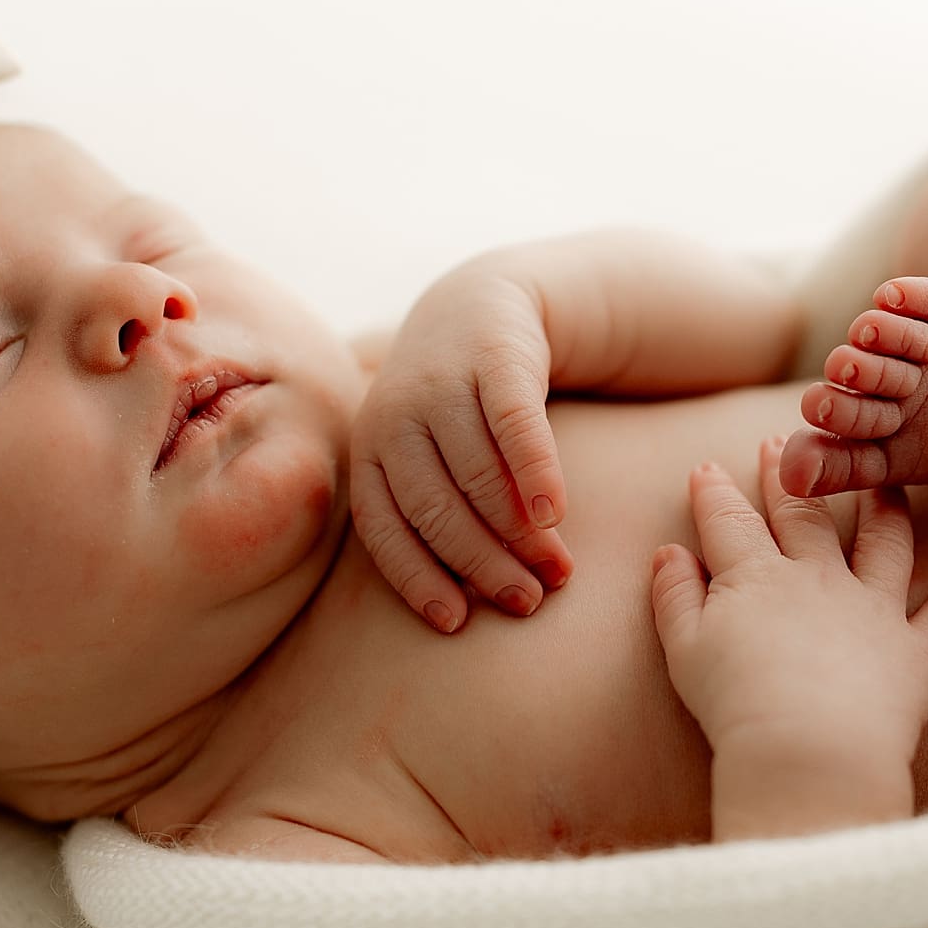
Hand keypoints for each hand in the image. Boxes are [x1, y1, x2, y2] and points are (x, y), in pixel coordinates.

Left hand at [349, 261, 573, 630]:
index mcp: (370, 451)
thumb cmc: (457, 411)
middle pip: (435, 509)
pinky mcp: (494, 359)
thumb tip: (468, 608)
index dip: (417, 579)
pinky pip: (514, 427)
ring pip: (477, 475)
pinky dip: (535, 474)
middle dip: (481, 564)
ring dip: (519, 533)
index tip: (456, 623)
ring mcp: (441, 384)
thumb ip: (436, 515)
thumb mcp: (427, 455)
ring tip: (557, 570)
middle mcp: (394, 417)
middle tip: (525, 602)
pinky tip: (557, 513)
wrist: (485, 304)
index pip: (384, 529)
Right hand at [649, 434, 927, 767]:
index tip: (707, 470)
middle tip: (784, 446)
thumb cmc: (735, 709)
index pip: (730, 522)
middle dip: (792, 478)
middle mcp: (819, 579)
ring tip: (889, 484)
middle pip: (804, 515)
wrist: (807, 756)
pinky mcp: (915, 651)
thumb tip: (667, 552)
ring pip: (886, 542)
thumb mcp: (684, 652)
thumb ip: (675, 597)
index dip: (715, 493)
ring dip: (887, 508)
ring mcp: (873, 610)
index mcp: (756, 578)